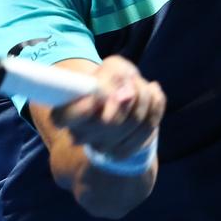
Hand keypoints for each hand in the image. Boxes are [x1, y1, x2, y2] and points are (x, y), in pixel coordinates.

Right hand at [50, 55, 165, 158]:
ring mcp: (102, 147)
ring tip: (139, 84)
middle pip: (111, 121)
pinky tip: (151, 94)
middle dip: (129, 93)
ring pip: (135, 121)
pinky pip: (150, 125)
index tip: (100, 90)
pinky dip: (155, 104)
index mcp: (64, 113)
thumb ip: (115, 75)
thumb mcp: (109, 69)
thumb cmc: (110, 81)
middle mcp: (80, 135)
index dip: (86, 107)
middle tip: (130, 79)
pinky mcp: (124, 151)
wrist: (120, 101)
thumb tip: (128, 94)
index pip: (66, 117)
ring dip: (144, 95)